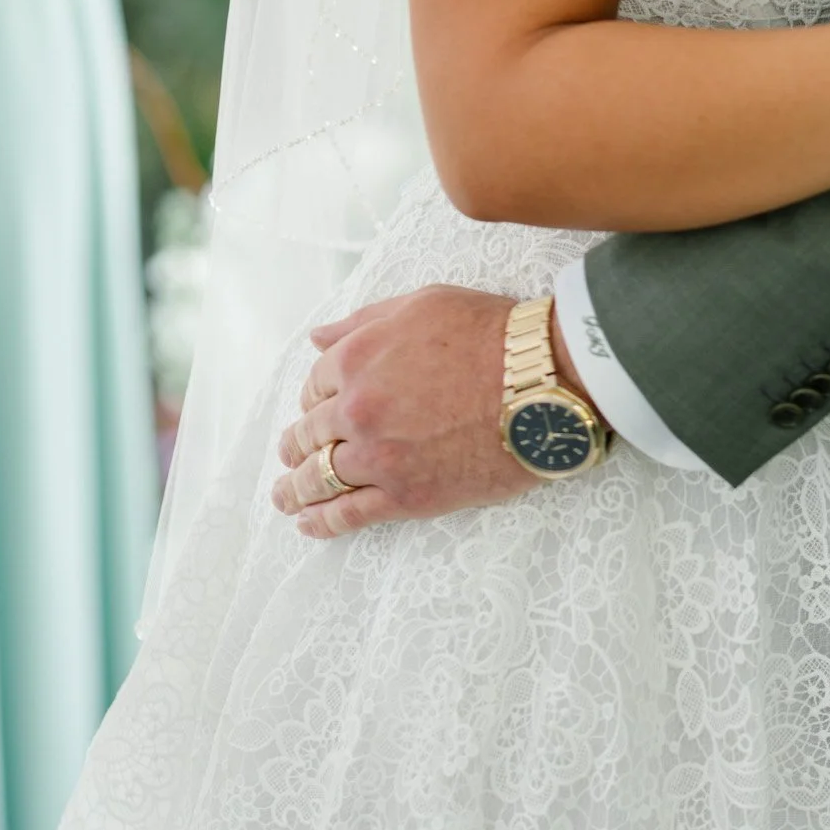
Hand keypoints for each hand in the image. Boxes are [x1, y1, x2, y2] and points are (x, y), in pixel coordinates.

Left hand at [271, 286, 537, 538]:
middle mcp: (356, 409)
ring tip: (286, 497)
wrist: (543, 382)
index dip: (315, 398)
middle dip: (297, 445)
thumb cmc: (493, 334)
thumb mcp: (423, 304)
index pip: (314, 385)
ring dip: (294, 489)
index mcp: (355, 359)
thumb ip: (363, 322)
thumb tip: (318, 338)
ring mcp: (377, 456)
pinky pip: (348, 514)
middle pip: (308, 434)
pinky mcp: (405, 495)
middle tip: (294, 455)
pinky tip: (309, 525)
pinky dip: (322, 523)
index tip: (320, 409)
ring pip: (317, 478)